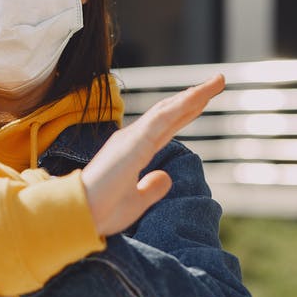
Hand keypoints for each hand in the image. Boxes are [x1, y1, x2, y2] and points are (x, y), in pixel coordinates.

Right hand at [81, 74, 224, 236]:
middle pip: (169, 113)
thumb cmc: (101, 211)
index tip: (203, 101)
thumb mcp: (136, 202)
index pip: (165, 127)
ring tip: (217, 82)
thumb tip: (166, 176)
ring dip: (194, 95)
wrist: (79, 216)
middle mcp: (132, 139)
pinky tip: (198, 96)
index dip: (185, 112)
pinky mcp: (133, 143)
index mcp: (133, 151)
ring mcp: (132, 138)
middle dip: (194, 97)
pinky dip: (181, 106)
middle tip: (218, 81)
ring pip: (168, 110)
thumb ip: (151, 187)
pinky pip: (161, 120)